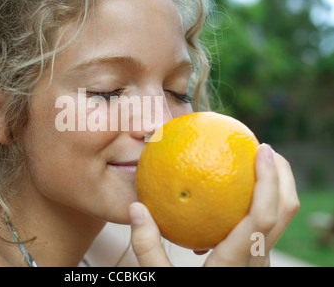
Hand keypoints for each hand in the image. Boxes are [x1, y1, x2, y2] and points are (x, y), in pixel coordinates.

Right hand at [129, 144, 299, 266]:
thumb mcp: (160, 281)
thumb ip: (148, 247)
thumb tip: (136, 208)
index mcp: (236, 262)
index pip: (263, 215)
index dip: (269, 180)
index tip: (264, 151)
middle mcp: (257, 260)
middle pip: (286, 212)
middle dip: (284, 176)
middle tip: (265, 149)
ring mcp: (259, 262)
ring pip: (282, 219)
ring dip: (277, 188)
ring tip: (256, 165)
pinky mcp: (255, 262)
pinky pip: (267, 225)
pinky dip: (264, 202)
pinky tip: (237, 195)